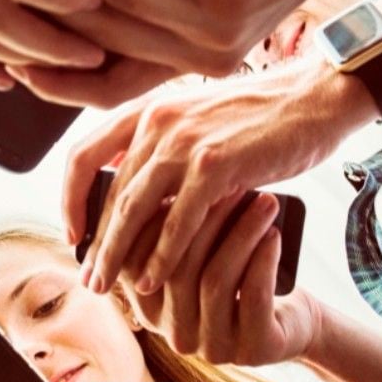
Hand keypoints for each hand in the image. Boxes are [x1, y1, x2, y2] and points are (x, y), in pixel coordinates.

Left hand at [62, 57, 374, 295]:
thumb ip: (157, 149)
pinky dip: (162, 255)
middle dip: (96, 241)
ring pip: (134, 209)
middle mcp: (155, 123)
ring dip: (116, 253)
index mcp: (143, 112)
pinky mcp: (215, 164)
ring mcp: (184, 142)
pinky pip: (178, 220)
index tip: (72, 233)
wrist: (312, 98)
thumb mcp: (191, 120)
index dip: (70, 199)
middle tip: (88, 276)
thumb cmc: (254, 117)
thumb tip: (128, 195)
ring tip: (105, 284)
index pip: (83, 156)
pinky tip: (152, 280)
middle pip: (109, 193)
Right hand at [115, 192, 323, 363]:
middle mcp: (175, 335)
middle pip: (177, 270)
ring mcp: (213, 347)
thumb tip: (145, 183)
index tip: (182, 182)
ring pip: (214, 281)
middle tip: (231, 185)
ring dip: (241, 235)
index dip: (158, 223)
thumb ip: (164, 238)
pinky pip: (253, 297)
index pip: (136, 265)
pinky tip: (274, 235)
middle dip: (206, 222)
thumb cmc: (238, 277)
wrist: (291, 324)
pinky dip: (263, 260)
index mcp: (150, 311)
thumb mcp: (196, 259)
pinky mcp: (253, 350)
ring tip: (264, 202)